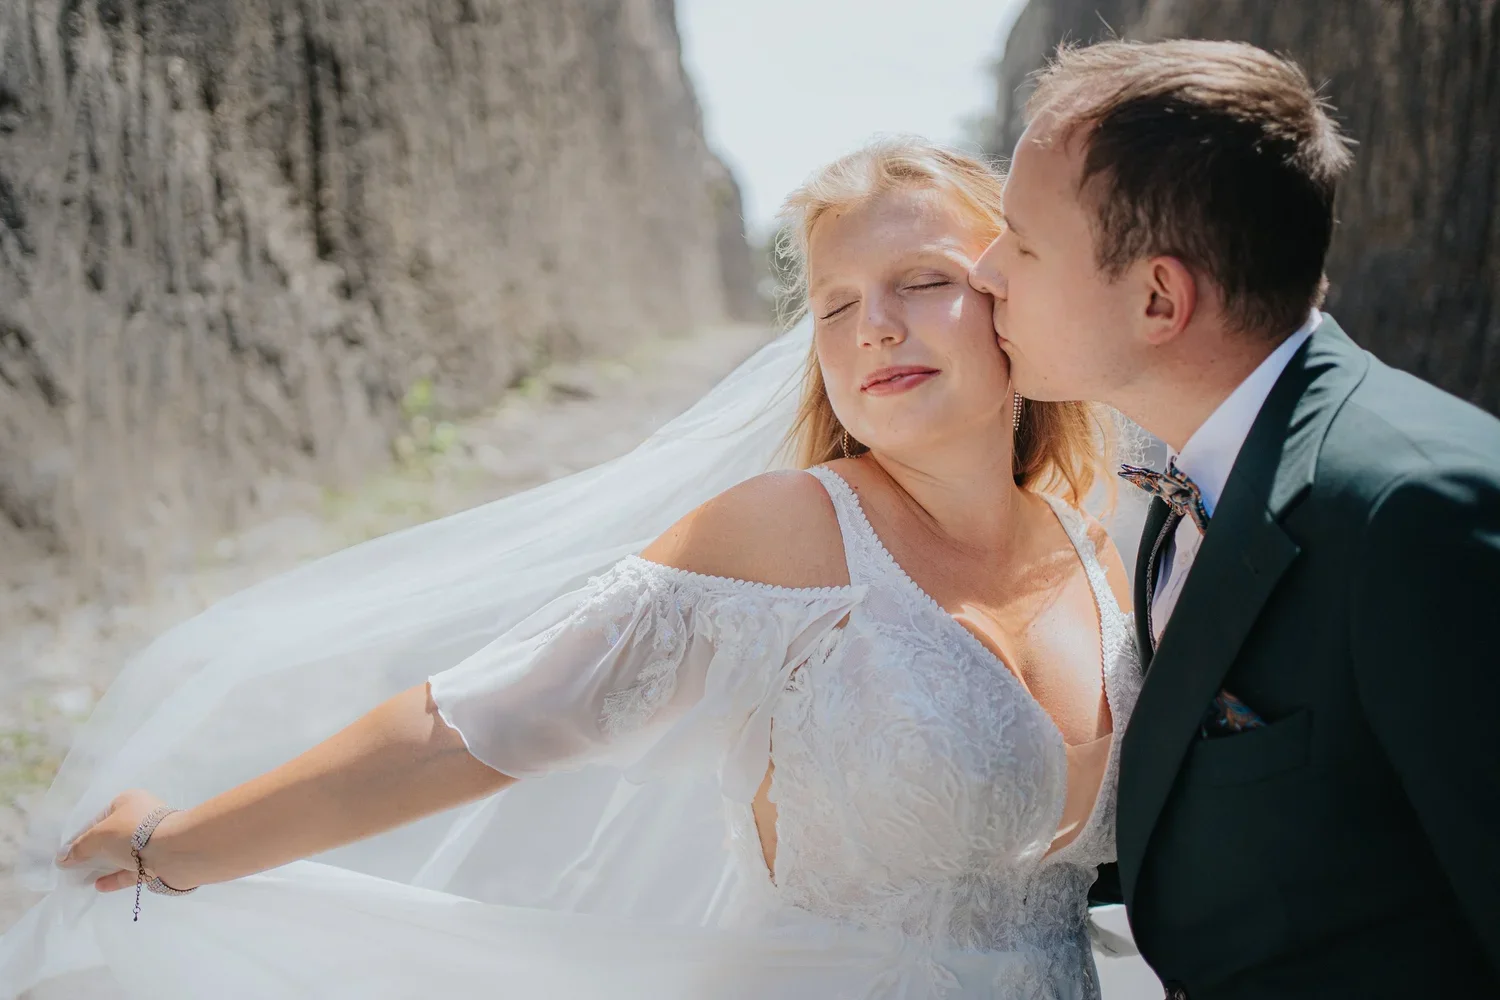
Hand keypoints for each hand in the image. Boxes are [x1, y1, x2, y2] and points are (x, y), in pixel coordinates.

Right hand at [56, 789, 193, 892]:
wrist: (175, 851)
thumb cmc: (133, 834)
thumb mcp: (99, 836)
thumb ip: (79, 847)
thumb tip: (62, 858)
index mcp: (130, 801)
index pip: (100, 817)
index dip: (82, 834)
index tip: (68, 851)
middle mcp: (143, 817)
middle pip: (113, 835)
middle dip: (95, 850)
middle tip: (74, 865)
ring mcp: (153, 840)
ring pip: (124, 853)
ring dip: (105, 864)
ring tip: (83, 877)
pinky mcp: (159, 861)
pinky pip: (133, 869)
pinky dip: (116, 877)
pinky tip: (99, 885)